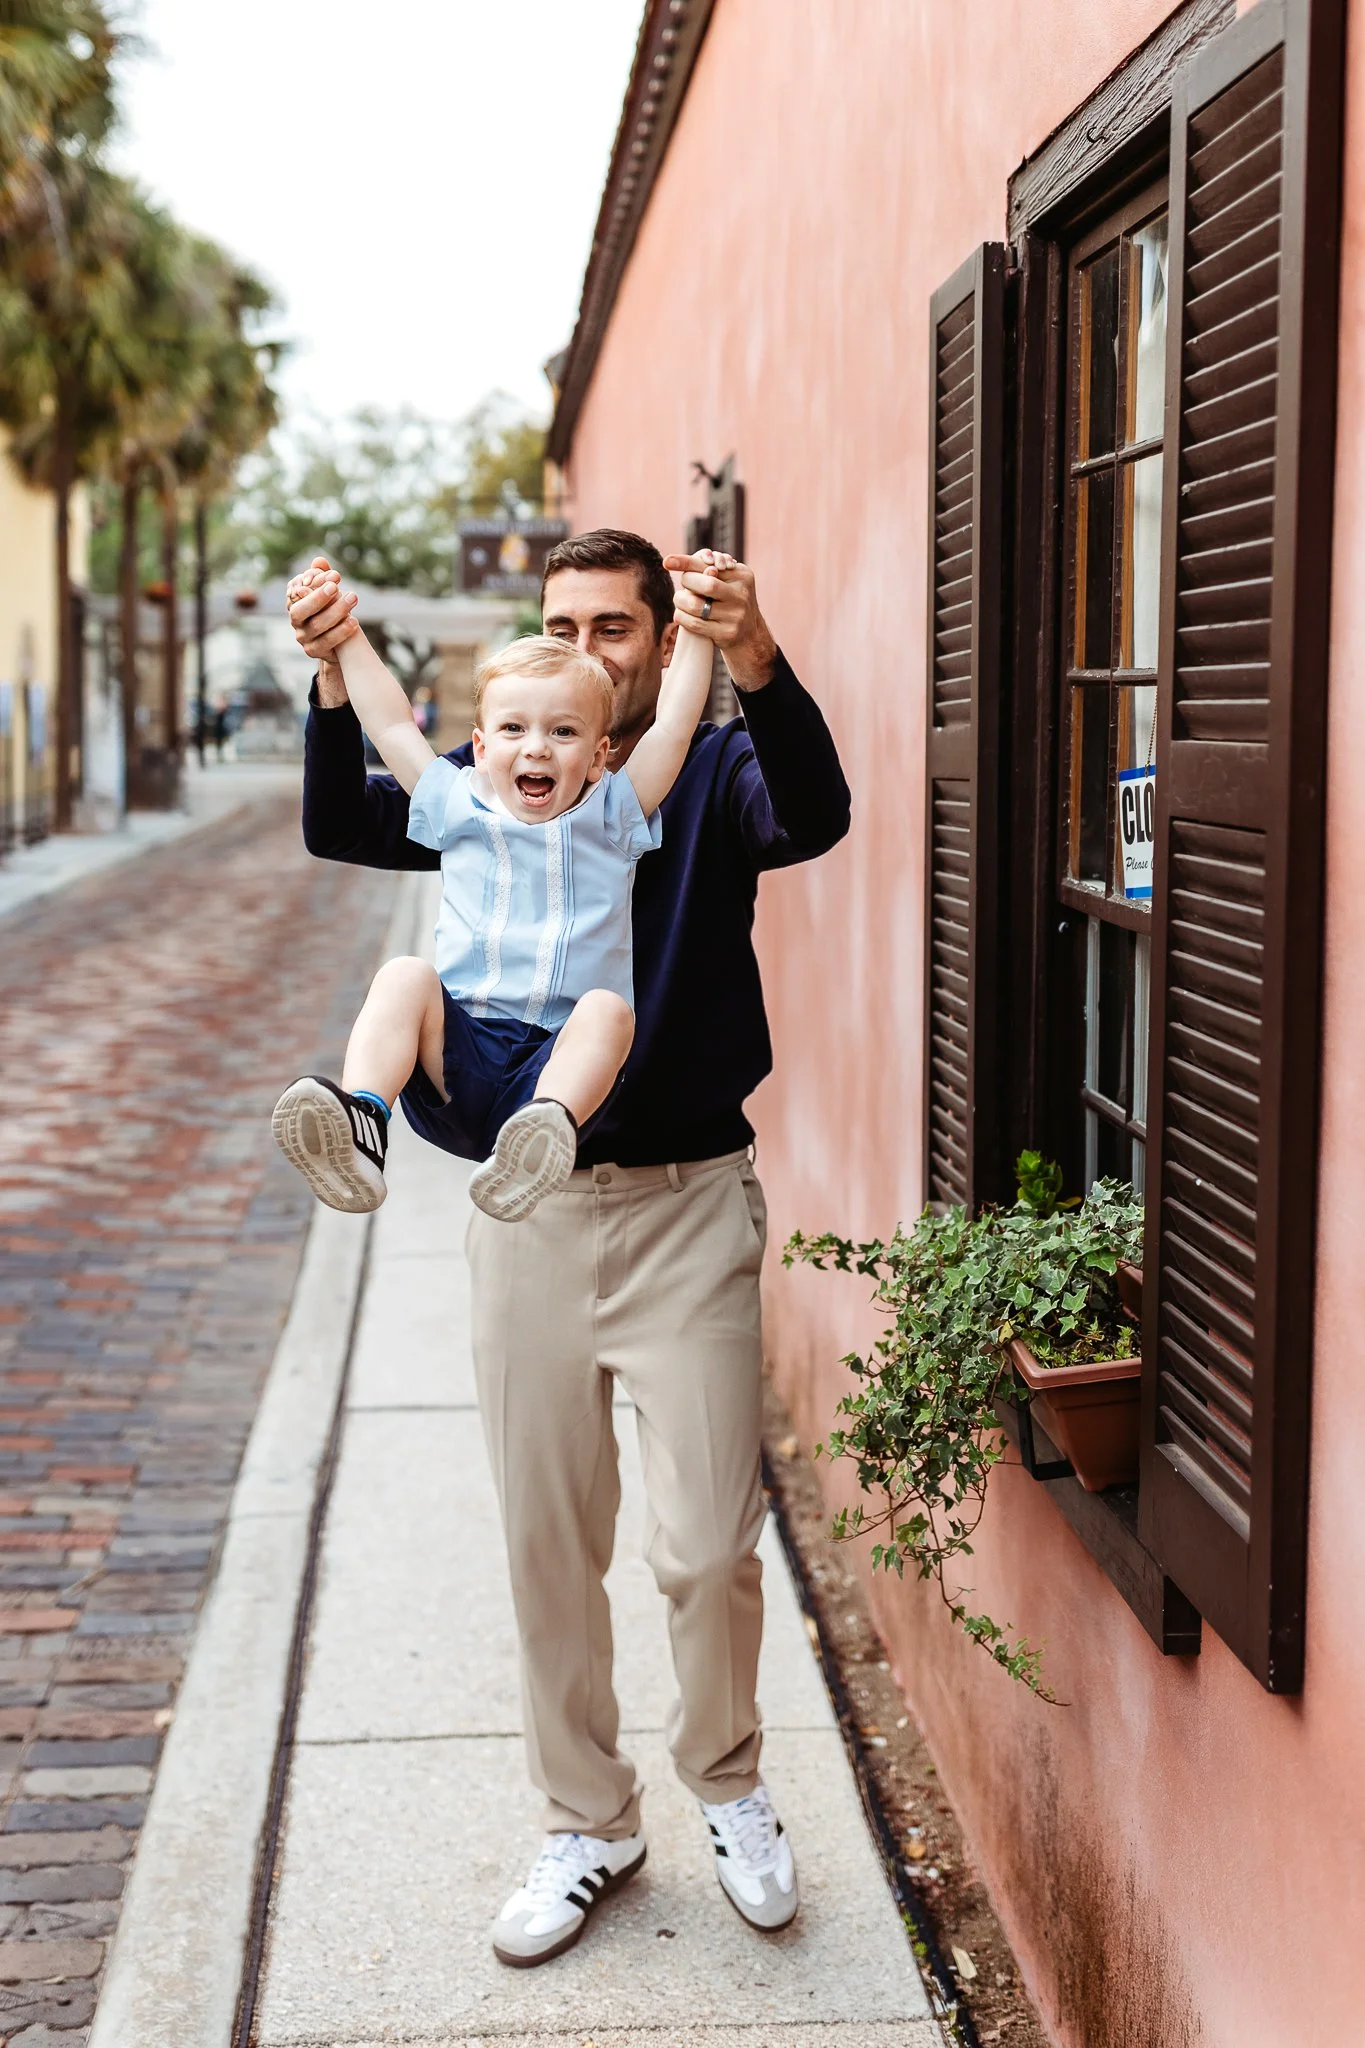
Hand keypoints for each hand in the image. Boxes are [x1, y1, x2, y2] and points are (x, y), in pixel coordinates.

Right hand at [287, 556, 359, 706]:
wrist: (337, 643)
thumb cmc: (331, 611)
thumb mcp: (328, 592)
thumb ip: (323, 576)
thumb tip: (320, 561)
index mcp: (295, 603)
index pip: (298, 593)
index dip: (314, 584)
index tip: (333, 576)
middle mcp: (296, 622)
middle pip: (301, 610)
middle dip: (319, 597)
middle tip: (336, 586)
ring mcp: (304, 638)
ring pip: (317, 626)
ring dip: (336, 611)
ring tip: (353, 598)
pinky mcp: (315, 651)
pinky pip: (327, 642)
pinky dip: (341, 631)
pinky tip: (354, 621)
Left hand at [663, 549, 776, 691]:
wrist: (750, 633)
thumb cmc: (729, 600)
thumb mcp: (726, 581)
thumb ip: (704, 568)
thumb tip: (669, 560)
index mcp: (743, 576)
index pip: (711, 565)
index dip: (687, 562)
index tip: (667, 561)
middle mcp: (742, 595)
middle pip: (706, 584)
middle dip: (688, 582)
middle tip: (683, 585)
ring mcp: (736, 616)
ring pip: (696, 605)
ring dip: (681, 601)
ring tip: (680, 600)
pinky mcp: (727, 634)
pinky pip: (695, 624)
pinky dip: (682, 617)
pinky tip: (680, 615)